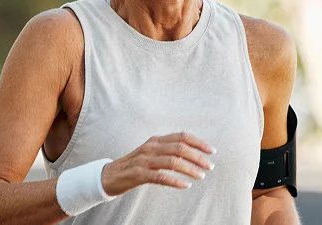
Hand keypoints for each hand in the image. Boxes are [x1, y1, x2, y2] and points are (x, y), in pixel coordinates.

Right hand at [100, 132, 214, 195]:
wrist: (109, 176)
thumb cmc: (134, 165)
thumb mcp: (151, 153)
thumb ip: (167, 150)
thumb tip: (192, 153)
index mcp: (156, 140)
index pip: (182, 136)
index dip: (199, 142)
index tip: (212, 151)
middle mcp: (151, 147)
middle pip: (180, 148)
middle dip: (198, 157)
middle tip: (210, 166)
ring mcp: (144, 160)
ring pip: (173, 162)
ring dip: (190, 169)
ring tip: (200, 176)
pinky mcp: (139, 174)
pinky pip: (161, 177)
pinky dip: (175, 181)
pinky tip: (185, 185)